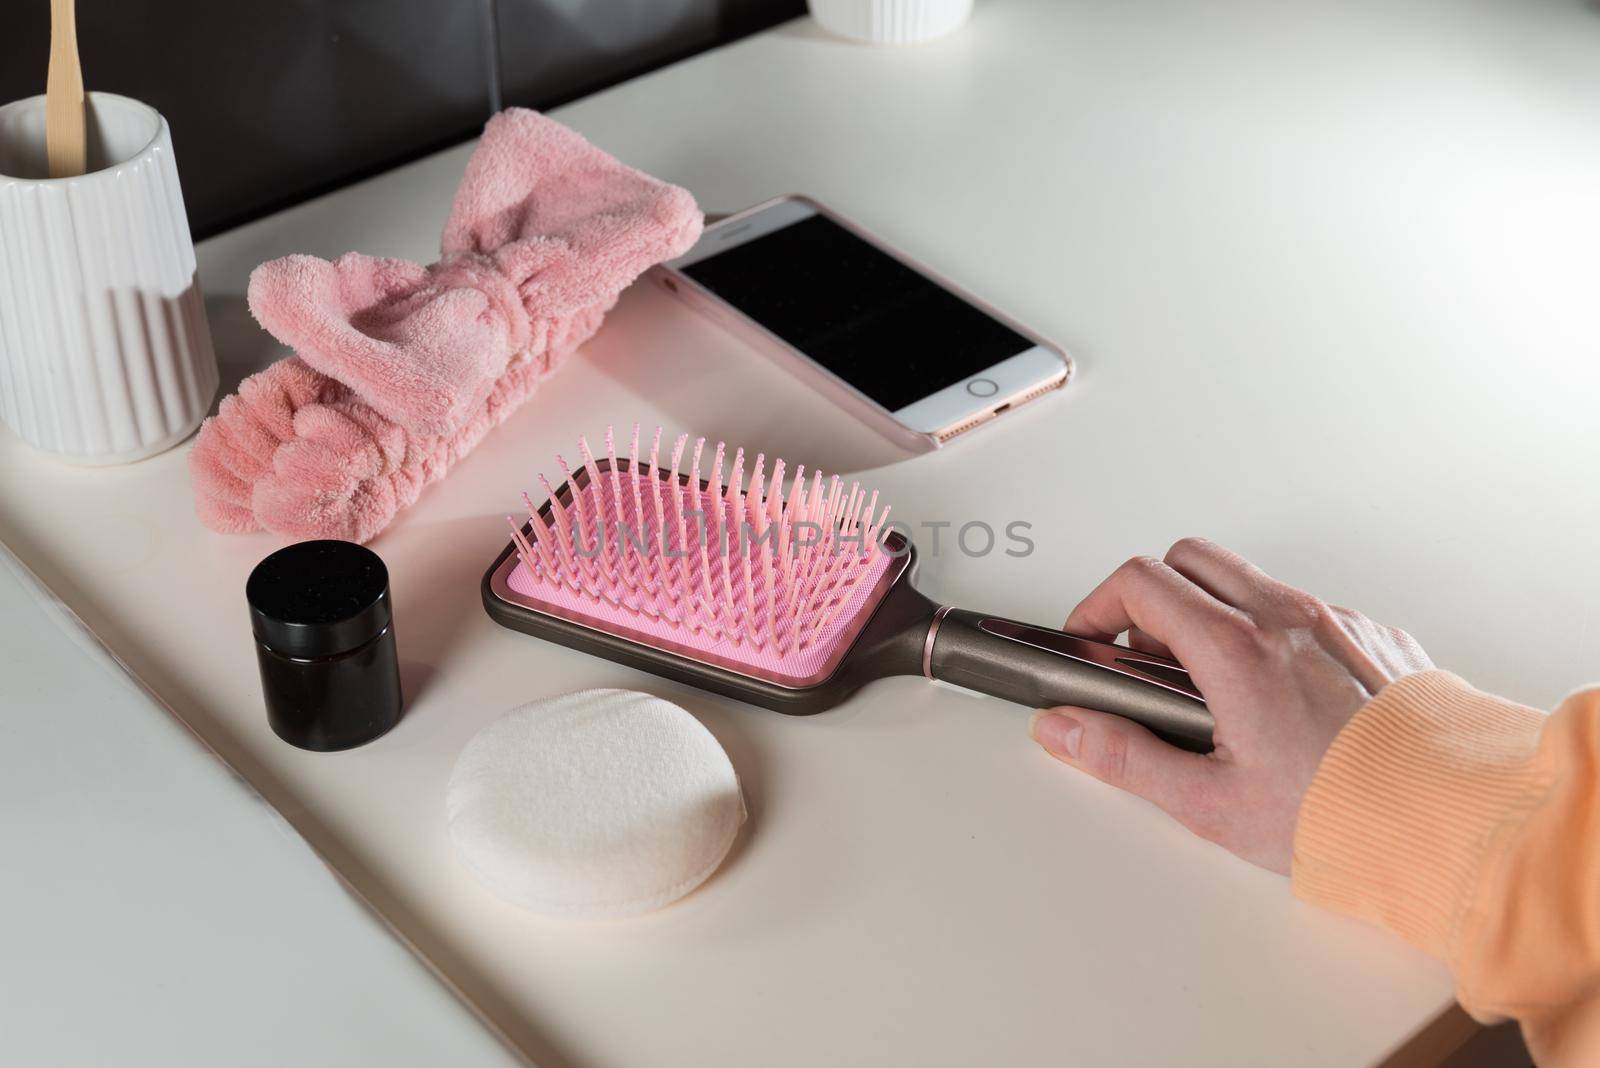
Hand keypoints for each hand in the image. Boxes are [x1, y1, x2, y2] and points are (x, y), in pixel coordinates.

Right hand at [1031, 538, 1432, 873]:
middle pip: (1189, 558)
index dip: (1097, 606)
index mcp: (1236, 650)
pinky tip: (1277, 695)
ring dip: (1210, 611)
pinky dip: (1269, 632)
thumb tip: (1067, 731)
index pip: (1140, 581)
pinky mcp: (1373, 635)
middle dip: (1150, 596)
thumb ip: (1124, 758)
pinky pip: (1303, 608)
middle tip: (1144, 656)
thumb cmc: (1348, 812)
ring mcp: (1334, 620)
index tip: (1092, 641)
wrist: (1454, 818)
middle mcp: (1285, 618)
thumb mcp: (1211, 802)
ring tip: (1211, 684)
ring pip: (1248, 579)